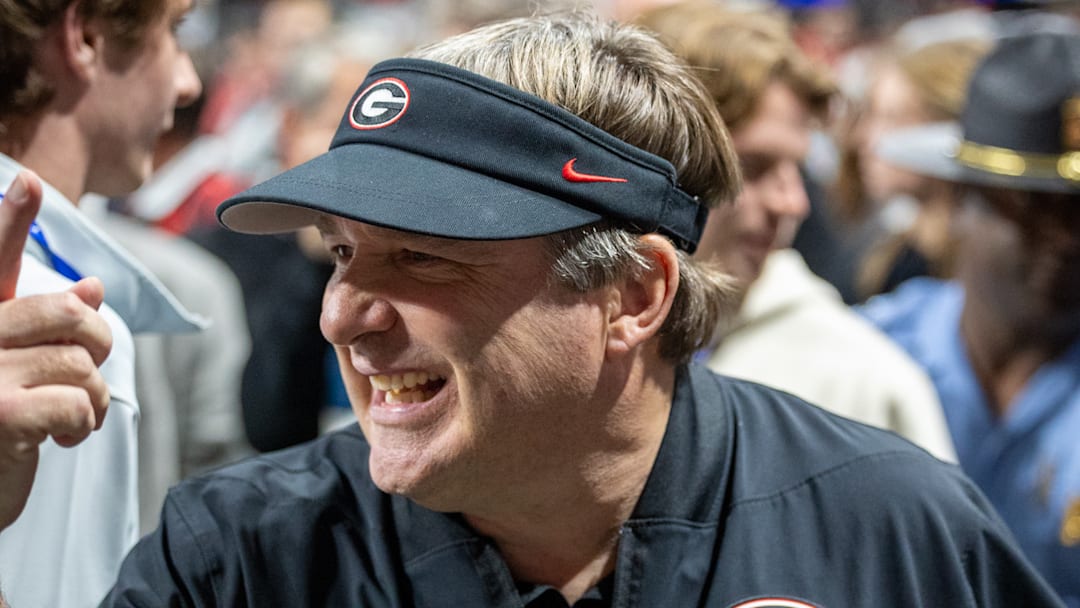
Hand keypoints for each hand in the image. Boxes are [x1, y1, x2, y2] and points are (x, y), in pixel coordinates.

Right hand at [0, 170, 112, 530]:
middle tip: (84, 377)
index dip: (11, 219)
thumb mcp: (20, 370)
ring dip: (93, 397)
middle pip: (69, 312)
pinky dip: (83, 424)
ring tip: (66, 417)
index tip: (30, 181)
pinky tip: (60, 437)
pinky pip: (78, 402)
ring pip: (82, 362)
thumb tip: (92, 286)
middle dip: (97, 346)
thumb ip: (46, 327)